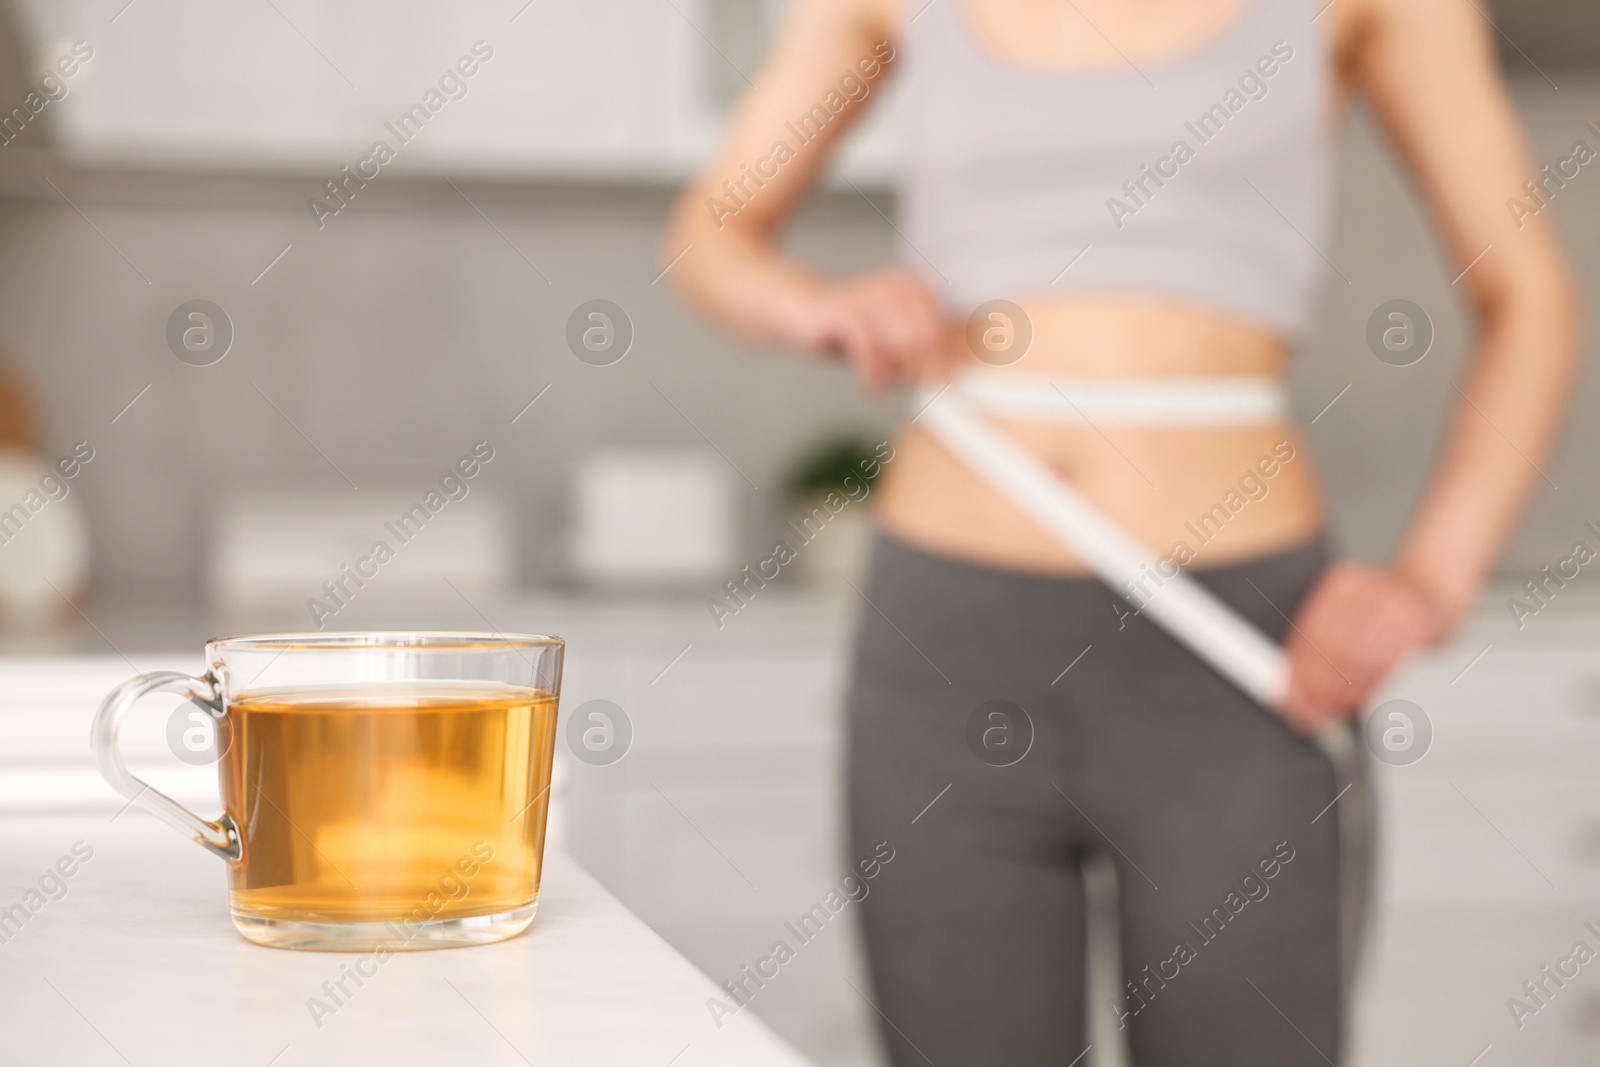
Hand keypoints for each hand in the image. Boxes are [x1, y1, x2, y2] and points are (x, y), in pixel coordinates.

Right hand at [791, 268, 954, 391]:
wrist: (806, 314)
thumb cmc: (856, 333)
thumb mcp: (896, 346)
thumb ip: (924, 357)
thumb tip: (952, 377)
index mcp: (915, 285)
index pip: (943, 331)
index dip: (939, 362)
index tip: (925, 380)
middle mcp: (896, 285)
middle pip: (927, 340)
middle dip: (917, 369)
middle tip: (900, 383)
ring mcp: (871, 295)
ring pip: (903, 346)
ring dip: (894, 376)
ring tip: (881, 385)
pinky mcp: (845, 312)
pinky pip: (872, 352)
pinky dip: (875, 378)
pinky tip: (870, 386)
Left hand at [1280, 561, 1447, 733]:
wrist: (1433, 589)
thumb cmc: (1384, 607)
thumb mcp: (1349, 610)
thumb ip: (1318, 642)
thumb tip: (1290, 682)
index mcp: (1344, 584)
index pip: (1312, 632)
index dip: (1298, 668)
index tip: (1288, 692)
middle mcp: (1369, 592)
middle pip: (1333, 648)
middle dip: (1315, 686)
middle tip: (1305, 710)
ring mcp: (1396, 609)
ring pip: (1358, 661)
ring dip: (1338, 693)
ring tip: (1325, 711)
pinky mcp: (1418, 628)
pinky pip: (1386, 666)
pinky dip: (1365, 689)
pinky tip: (1352, 701)